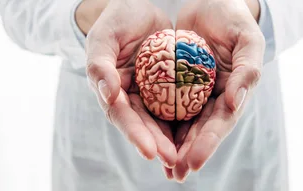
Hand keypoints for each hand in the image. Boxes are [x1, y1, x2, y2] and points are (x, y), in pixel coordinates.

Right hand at [80, 0, 177, 167]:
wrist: (139, 6)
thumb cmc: (116, 19)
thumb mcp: (103, 37)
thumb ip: (100, 66)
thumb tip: (109, 96)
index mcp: (111, 90)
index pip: (122, 116)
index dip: (135, 134)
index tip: (149, 151)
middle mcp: (130, 97)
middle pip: (144, 125)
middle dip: (158, 145)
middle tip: (174, 161)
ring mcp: (150, 93)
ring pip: (162, 120)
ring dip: (174, 140)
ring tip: (187, 158)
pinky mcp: (169, 86)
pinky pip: (180, 103)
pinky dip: (189, 119)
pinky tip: (202, 133)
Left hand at [168, 0, 264, 181]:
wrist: (211, 2)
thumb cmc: (234, 19)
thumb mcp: (248, 40)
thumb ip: (247, 72)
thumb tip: (234, 105)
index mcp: (234, 93)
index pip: (221, 123)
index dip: (208, 144)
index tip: (193, 161)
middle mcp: (215, 98)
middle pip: (200, 131)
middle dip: (188, 153)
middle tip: (175, 173)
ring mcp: (195, 94)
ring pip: (183, 124)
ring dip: (173, 146)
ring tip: (163, 168)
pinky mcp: (176, 85)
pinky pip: (165, 105)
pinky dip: (159, 123)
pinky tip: (148, 139)